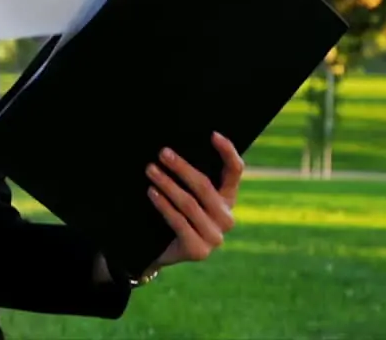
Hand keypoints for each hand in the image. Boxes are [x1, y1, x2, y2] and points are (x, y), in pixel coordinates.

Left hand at [146, 132, 244, 270]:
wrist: (163, 250)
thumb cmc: (176, 212)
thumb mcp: (187, 192)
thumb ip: (190, 177)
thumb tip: (174, 148)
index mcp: (228, 199)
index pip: (234, 172)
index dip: (227, 153)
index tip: (213, 135)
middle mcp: (227, 218)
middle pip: (205, 186)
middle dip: (182, 168)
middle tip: (163, 153)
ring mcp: (215, 237)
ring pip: (189, 204)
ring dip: (167, 184)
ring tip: (151, 170)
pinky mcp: (199, 250)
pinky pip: (179, 222)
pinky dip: (163, 205)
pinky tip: (151, 192)